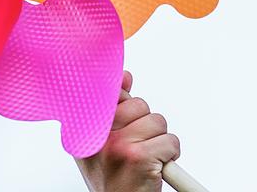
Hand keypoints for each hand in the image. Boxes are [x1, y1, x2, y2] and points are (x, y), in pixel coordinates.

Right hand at [75, 70, 180, 191]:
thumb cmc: (114, 179)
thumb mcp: (104, 143)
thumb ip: (113, 109)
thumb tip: (125, 78)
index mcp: (85, 130)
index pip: (108, 92)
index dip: (122, 97)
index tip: (125, 111)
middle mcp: (98, 136)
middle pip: (139, 105)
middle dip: (145, 125)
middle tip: (135, 148)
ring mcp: (119, 145)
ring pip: (157, 121)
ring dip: (158, 141)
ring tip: (144, 159)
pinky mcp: (140, 157)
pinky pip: (170, 141)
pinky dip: (170, 155)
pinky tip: (155, 169)